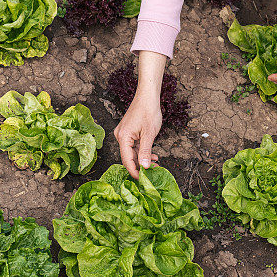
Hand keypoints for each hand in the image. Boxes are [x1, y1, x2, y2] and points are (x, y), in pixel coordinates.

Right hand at [114, 50, 166, 178]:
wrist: (148, 96)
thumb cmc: (148, 112)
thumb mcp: (149, 134)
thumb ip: (145, 151)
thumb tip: (144, 167)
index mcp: (123, 137)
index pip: (127, 160)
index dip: (134, 171)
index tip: (142, 180)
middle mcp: (120, 136)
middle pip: (129, 157)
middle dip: (140, 166)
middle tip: (152, 173)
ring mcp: (124, 134)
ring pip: (132, 152)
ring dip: (143, 159)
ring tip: (156, 164)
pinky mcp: (129, 132)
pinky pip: (134, 146)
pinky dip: (143, 151)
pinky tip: (152, 156)